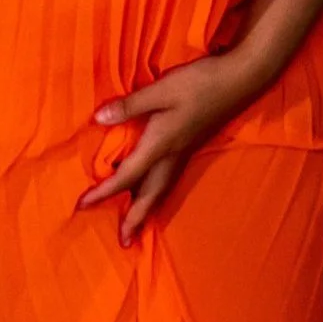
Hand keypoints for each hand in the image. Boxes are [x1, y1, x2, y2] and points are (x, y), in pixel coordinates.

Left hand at [80, 50, 275, 242]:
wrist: (240, 79)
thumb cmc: (201, 83)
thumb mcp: (161, 90)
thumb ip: (130, 106)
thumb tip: (98, 119)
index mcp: (161, 145)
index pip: (127, 176)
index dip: (103, 192)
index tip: (82, 205)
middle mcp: (172, 155)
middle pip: (150, 195)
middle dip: (135, 219)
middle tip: (125, 241)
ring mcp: (185, 151)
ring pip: (162, 189)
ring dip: (148, 210)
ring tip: (137, 224)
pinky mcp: (192, 145)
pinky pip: (170, 178)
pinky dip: (158, 193)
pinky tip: (154, 187)